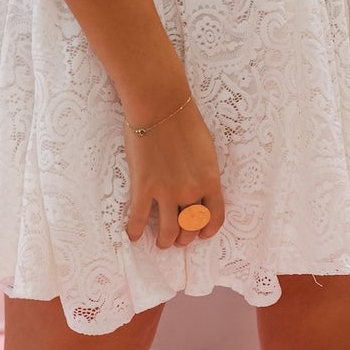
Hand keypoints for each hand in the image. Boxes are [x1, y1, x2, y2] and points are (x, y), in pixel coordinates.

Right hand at [123, 97, 224, 249]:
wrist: (160, 107)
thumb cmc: (184, 120)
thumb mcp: (206, 150)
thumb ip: (204, 171)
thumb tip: (199, 185)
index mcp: (210, 180)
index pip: (216, 216)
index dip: (209, 230)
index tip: (203, 234)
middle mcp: (191, 191)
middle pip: (191, 227)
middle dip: (185, 237)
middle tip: (178, 238)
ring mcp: (167, 192)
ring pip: (168, 232)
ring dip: (165, 241)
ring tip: (161, 242)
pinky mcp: (144, 188)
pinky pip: (139, 218)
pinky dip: (135, 231)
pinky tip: (133, 235)